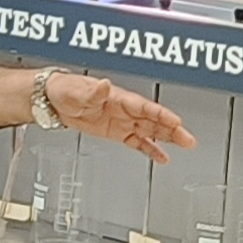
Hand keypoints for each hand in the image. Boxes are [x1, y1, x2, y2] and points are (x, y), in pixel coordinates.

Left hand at [53, 73, 197, 154]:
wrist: (53, 99)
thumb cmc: (66, 88)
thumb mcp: (77, 90)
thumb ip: (93, 91)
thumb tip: (104, 86)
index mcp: (118, 97)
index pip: (144, 107)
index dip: (161, 114)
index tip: (176, 121)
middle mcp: (124, 109)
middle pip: (153, 119)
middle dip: (172, 129)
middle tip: (189, 139)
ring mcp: (122, 121)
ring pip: (150, 130)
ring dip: (168, 138)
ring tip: (186, 145)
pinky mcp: (116, 132)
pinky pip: (137, 142)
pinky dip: (150, 149)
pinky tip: (163, 157)